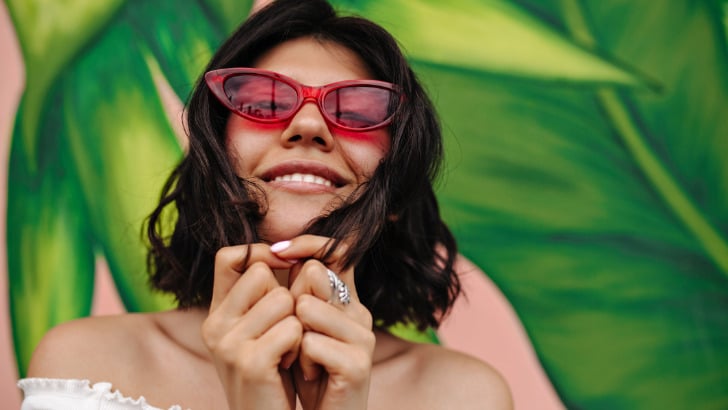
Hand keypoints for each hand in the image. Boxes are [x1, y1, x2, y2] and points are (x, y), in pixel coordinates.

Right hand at [202, 244, 299, 409]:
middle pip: (262, 273)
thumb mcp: (260, 330)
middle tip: (284, 330)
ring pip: (283, 299)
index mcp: (216, 313)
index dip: (262, 254)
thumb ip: (265, 294)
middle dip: (285, 295)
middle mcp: (214, 325)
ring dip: (297, 323)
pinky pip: (293, 328)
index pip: (230, 256)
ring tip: (286, 350)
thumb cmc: (272, 375)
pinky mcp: (250, 362)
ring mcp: (228, 344)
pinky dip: (301, 345)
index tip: (284, 268)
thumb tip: (291, 251)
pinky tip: (289, 364)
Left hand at [271, 235, 375, 409]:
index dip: (308, 244)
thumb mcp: (296, 327)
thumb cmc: (305, 372)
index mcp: (345, 298)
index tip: (279, 251)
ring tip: (302, 360)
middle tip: (293, 335)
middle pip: (314, 274)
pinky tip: (313, 375)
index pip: (336, 250)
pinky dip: (302, 361)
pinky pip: (310, 343)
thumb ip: (294, 292)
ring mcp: (363, 335)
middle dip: (290, 301)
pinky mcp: (359, 362)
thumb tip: (275, 251)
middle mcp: (358, 310)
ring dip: (292, 338)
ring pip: (306, 308)